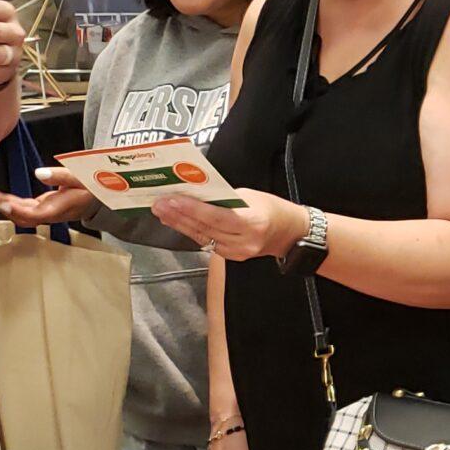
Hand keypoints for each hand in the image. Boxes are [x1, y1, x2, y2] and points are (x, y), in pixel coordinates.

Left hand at [0, 167, 96, 226]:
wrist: (101, 197)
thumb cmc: (93, 186)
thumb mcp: (82, 177)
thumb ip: (62, 176)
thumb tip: (39, 173)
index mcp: (62, 207)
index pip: (37, 214)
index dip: (18, 211)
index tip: (2, 204)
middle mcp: (52, 213)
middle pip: (25, 217)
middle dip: (4, 210)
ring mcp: (46, 212)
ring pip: (22, 214)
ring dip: (4, 207)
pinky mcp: (43, 207)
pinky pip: (24, 208)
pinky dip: (10, 203)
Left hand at [154, 188, 300, 261]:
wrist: (289, 233)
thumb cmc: (272, 209)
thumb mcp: (250, 196)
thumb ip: (223, 197)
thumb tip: (196, 192)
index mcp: (252, 222)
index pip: (217, 216)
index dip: (192, 209)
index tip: (173, 200)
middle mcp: (244, 241)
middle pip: (205, 228)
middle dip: (179, 215)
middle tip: (159, 204)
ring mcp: (237, 252)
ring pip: (202, 237)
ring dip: (180, 223)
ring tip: (162, 211)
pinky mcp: (231, 257)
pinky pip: (206, 242)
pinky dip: (190, 231)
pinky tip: (177, 222)